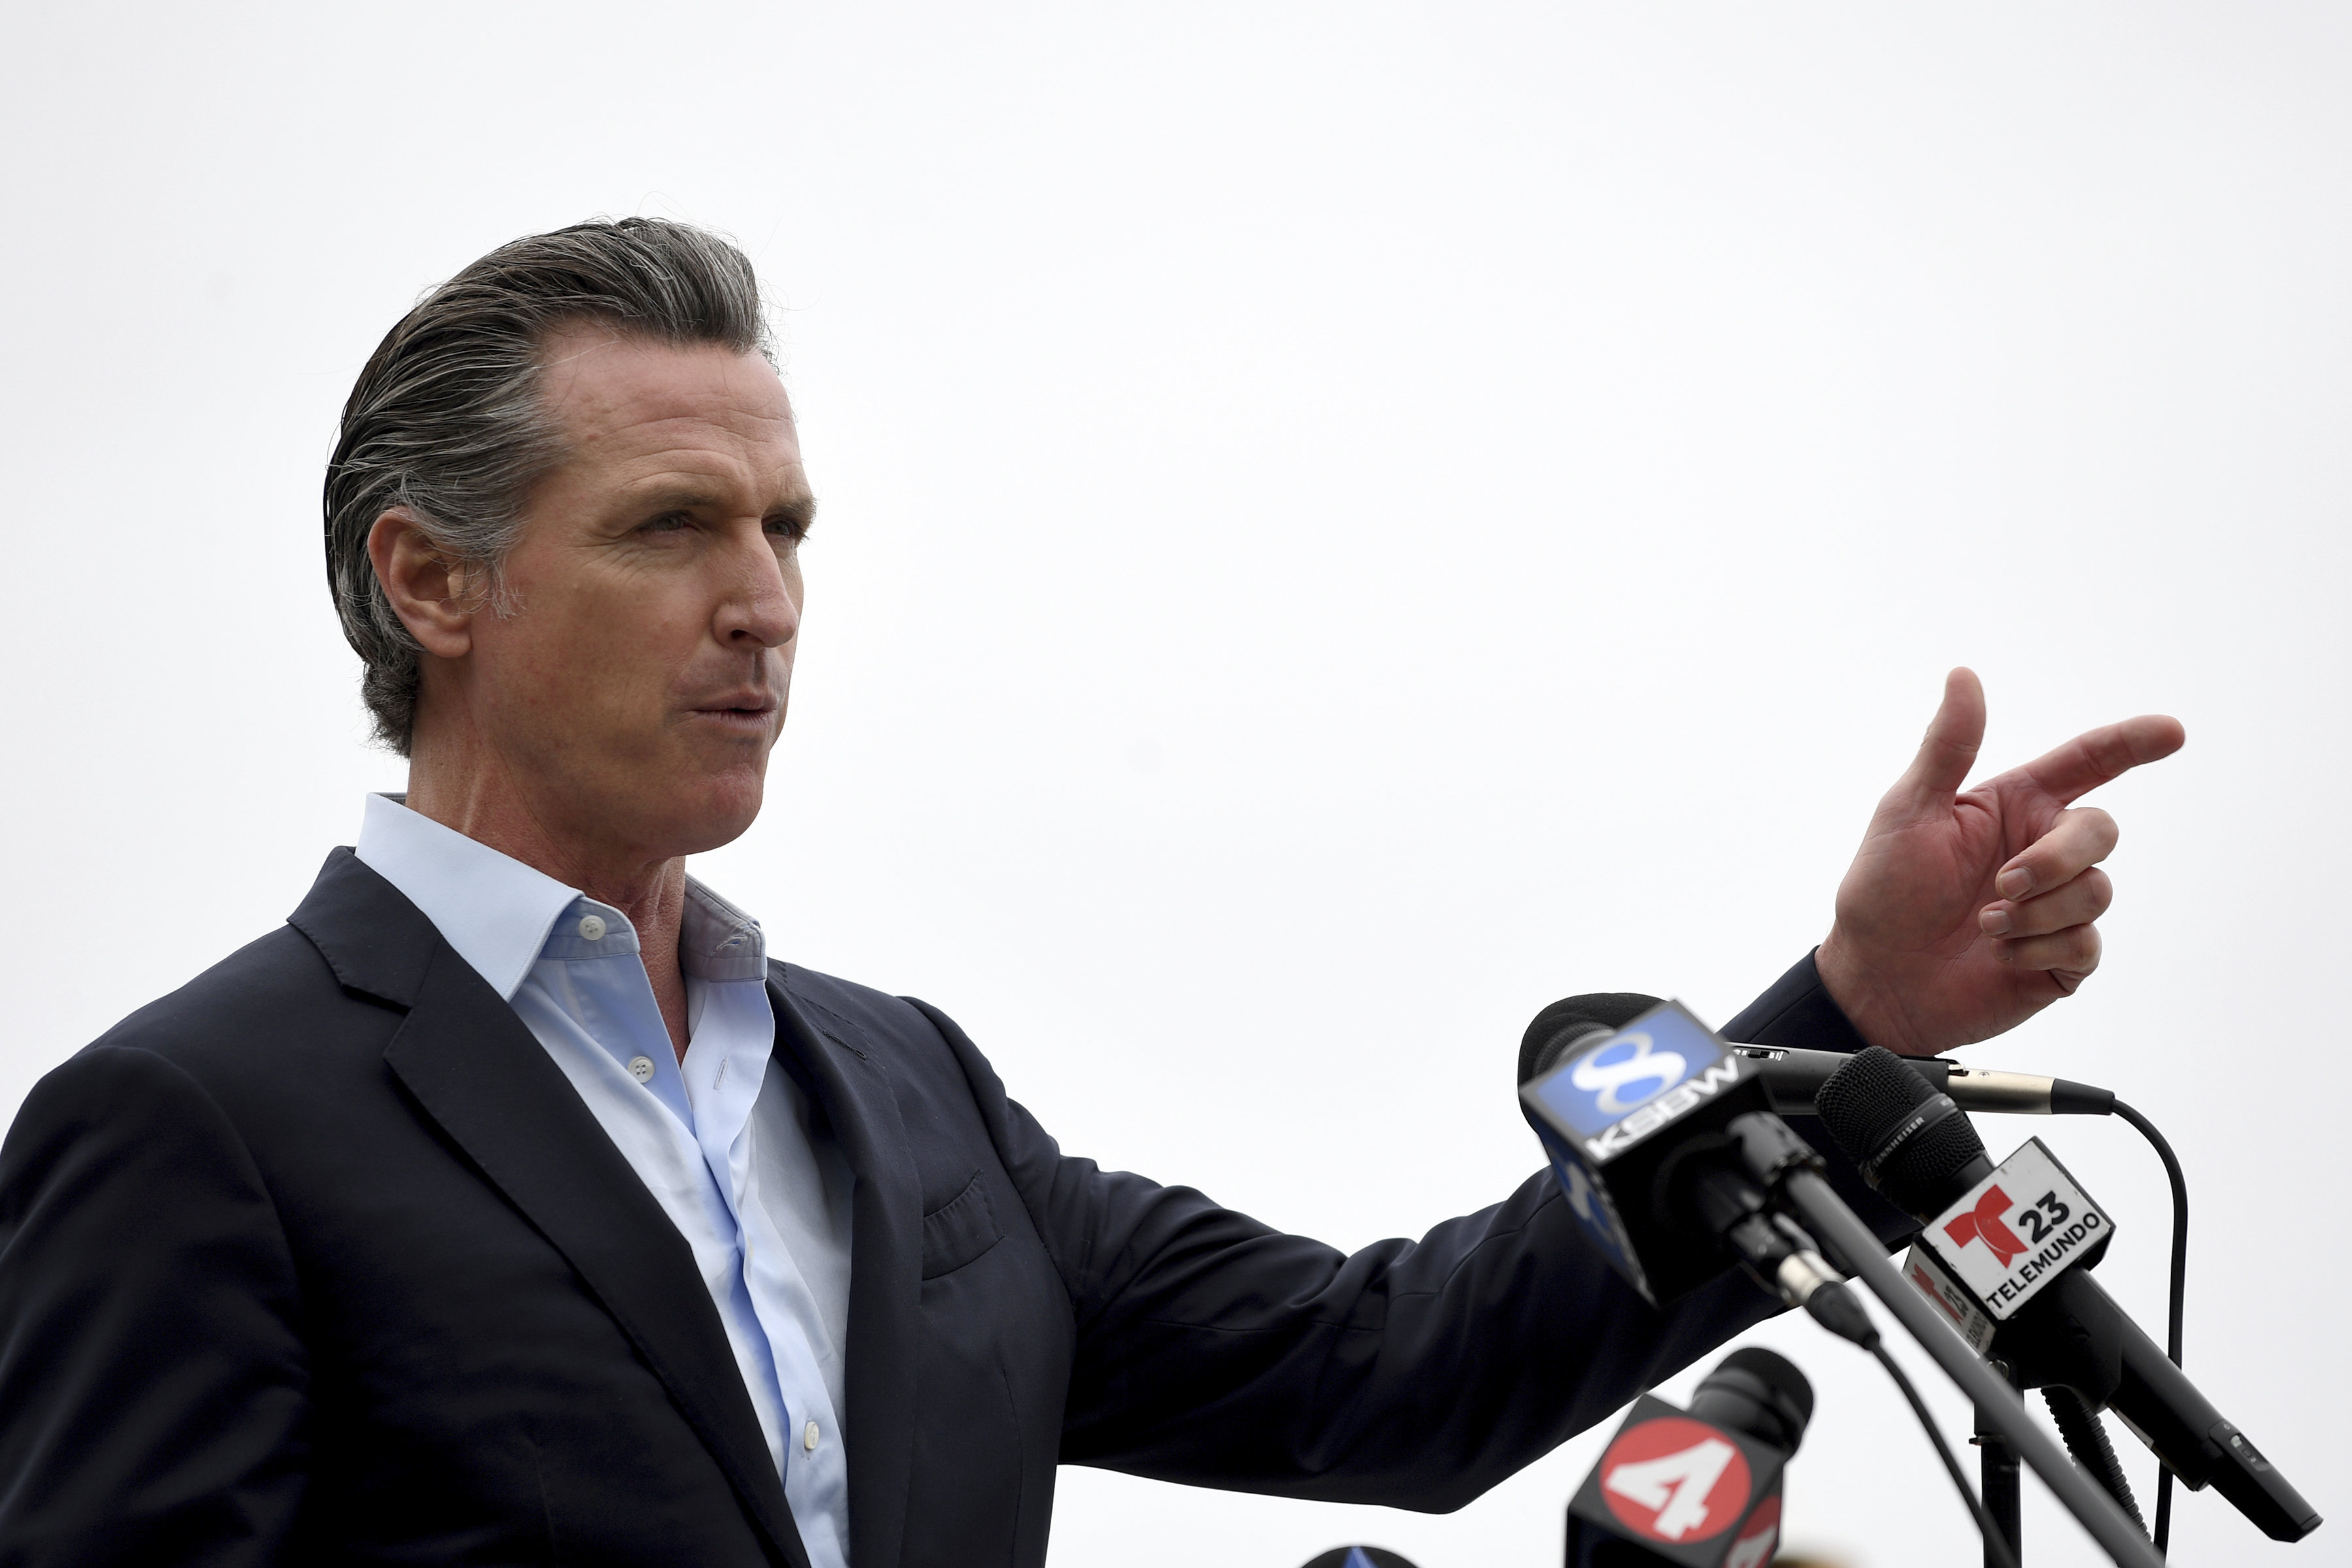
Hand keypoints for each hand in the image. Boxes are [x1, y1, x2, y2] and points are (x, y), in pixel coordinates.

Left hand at [1814, 669, 2184, 1055]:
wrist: (1876, 978)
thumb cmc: (1883, 890)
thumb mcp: (1908, 810)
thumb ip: (1948, 746)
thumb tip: (1964, 674)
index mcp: (2016, 807)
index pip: (2088, 764)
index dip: (2132, 744)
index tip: (2173, 732)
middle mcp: (2044, 851)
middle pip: (2102, 832)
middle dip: (2058, 858)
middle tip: (2004, 885)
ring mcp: (2057, 907)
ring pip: (2097, 892)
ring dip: (2038, 911)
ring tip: (1985, 926)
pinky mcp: (2062, 960)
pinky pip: (2087, 945)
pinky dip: (2038, 951)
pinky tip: (1998, 956)